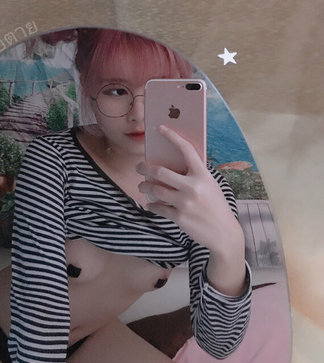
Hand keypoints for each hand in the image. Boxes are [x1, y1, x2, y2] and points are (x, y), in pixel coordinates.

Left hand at [136, 125, 242, 256]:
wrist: (224, 233)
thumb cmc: (216, 206)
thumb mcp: (211, 185)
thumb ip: (195, 175)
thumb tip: (172, 164)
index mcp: (203, 175)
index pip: (186, 150)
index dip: (172, 137)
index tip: (160, 128)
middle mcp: (193, 187)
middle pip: (160, 172)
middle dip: (144, 168)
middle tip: (139, 167)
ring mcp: (185, 202)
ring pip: (155, 190)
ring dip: (144, 186)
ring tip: (142, 185)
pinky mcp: (179, 217)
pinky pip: (158, 207)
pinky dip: (151, 205)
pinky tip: (150, 203)